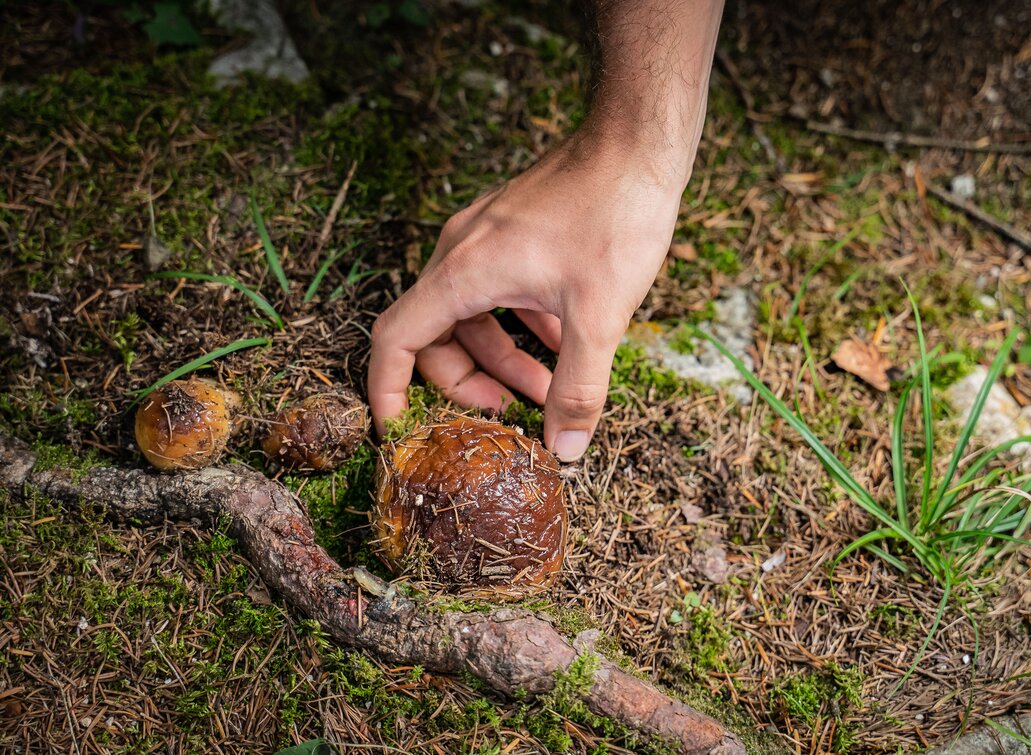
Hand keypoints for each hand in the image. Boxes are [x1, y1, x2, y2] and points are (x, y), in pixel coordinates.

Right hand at [368, 129, 686, 460]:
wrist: (639, 141)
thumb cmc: (615, 213)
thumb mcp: (600, 315)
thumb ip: (579, 387)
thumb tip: (565, 448)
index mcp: (464, 271)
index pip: (396, 339)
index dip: (389, 390)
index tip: (400, 428)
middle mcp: (461, 251)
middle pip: (434, 333)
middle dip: (468, 381)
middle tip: (509, 415)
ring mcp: (485, 236)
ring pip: (471, 313)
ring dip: (503, 355)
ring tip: (549, 388)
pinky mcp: (512, 229)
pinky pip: (497, 289)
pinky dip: (521, 323)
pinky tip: (565, 341)